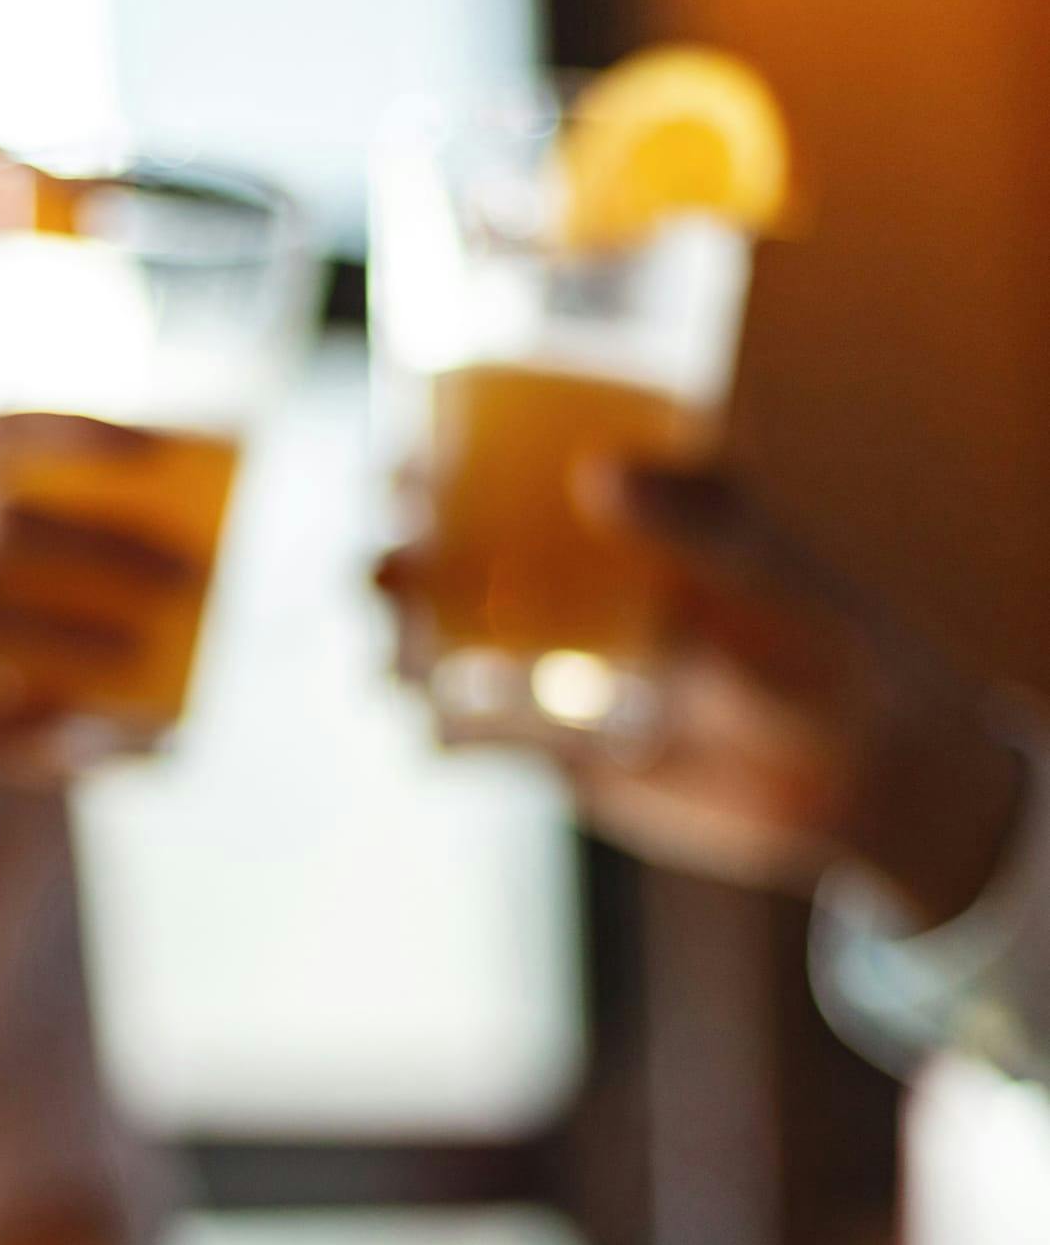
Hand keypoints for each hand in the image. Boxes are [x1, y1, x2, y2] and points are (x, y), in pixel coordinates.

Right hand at [378, 462, 1022, 921]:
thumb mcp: (781, 574)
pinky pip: (488, 744)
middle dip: (396, 565)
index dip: (435, 462)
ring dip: (401, 651)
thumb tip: (596, 474)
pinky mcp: (567, 751)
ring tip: (390, 663)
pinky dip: (449, 744)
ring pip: (451, 652)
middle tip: (380, 571)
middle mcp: (574, 588)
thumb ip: (705, 522)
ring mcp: (562, 670)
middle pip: (452, 564)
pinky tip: (435, 741)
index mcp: (616, 523)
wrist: (864, 783)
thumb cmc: (839, 648)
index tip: (399, 461)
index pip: (503, 472)